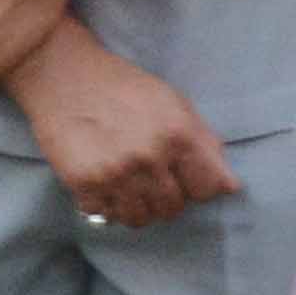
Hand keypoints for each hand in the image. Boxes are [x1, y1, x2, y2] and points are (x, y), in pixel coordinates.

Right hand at [9, 27, 238, 229]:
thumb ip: (205, 144)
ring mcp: (116, 173)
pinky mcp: (84, 183)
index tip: (183, 177)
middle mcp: (150, 157)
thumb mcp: (174, 103)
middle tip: (150, 176)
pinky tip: (105, 183)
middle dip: (166, 197)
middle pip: (173, 208)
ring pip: (140, 219)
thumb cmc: (124, 87)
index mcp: (178, 134)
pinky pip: (105, 216)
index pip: (207, 189)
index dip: (197, 186)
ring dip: (137, 206)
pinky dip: (107, 206)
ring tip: (128, 184)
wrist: (64, 75)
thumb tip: (230, 187)